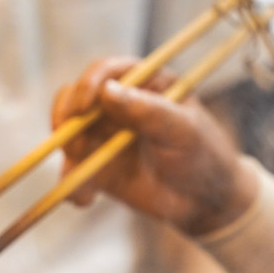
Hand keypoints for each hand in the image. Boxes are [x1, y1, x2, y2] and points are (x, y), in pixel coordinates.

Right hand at [51, 56, 258, 235]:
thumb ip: (147, 111)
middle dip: (67, 120)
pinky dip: (72, 185)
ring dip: (68, 155)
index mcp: (143, 83)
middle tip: (75, 145)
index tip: (83, 108)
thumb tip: (107, 91)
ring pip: (68, 135)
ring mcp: (105, 136)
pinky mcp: (98, 167)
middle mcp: (118, 105)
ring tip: (79, 178)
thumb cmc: (204, 155)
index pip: (105, 71)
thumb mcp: (183, 130)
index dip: (88, 85)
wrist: (206, 201)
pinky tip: (83, 198)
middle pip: (76, 99)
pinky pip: (74, 171)